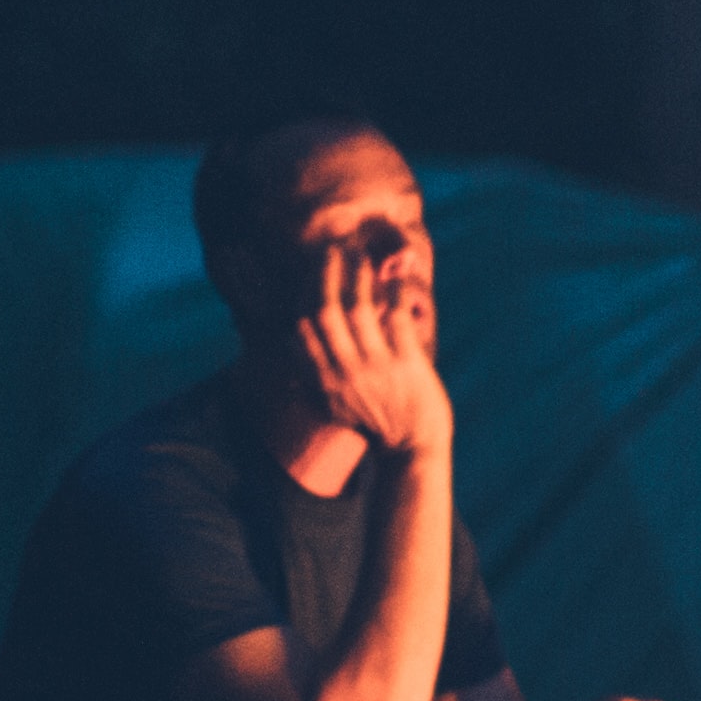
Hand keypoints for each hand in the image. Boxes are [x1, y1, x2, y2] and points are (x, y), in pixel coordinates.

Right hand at [295, 233, 452, 458]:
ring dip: (359, 276)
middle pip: (324, 311)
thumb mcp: (332, 406)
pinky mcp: (406, 363)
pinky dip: (394, 292)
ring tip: (363, 256)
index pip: (300, 329)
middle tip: (334, 249)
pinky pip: (396, 317)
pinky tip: (395, 275)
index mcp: (322, 381)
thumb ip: (310, 377)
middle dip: (326, 274)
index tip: (308, 271)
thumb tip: (289, 347)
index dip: (302, 294)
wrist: (411, 450)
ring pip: (358, 309)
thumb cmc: (374, 424)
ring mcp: (375, 367)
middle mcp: (343, 372)